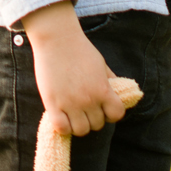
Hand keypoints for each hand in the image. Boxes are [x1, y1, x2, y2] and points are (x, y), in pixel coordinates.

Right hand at [19, 1, 132, 134]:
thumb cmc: (79, 49)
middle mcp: (89, 100)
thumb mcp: (101, 64)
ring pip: (81, 130)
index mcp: (103, 90)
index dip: (111, 114)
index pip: (116, 115)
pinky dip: (63, 127)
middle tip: (85, 108)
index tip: (104, 109)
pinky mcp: (53, 104)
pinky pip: (62, 128)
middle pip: (97, 124)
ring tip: (73, 114)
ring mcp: (70, 103)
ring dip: (78, 124)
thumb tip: (118, 91)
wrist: (57, 39)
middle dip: (93, 118)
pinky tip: (62, 117)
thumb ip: (110, 80)